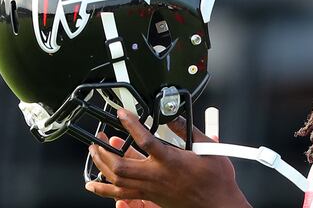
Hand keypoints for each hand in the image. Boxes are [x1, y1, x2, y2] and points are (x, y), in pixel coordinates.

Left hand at [85, 109, 250, 207]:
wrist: (218, 204)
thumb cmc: (216, 180)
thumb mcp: (208, 147)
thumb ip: (188, 130)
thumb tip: (174, 117)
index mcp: (171, 161)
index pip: (145, 140)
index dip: (131, 125)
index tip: (122, 114)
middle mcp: (157, 176)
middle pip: (121, 166)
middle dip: (104, 151)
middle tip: (98, 139)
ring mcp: (151, 189)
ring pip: (117, 181)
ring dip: (101, 166)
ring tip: (95, 153)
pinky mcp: (151, 197)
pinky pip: (122, 195)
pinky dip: (104, 190)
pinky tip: (94, 185)